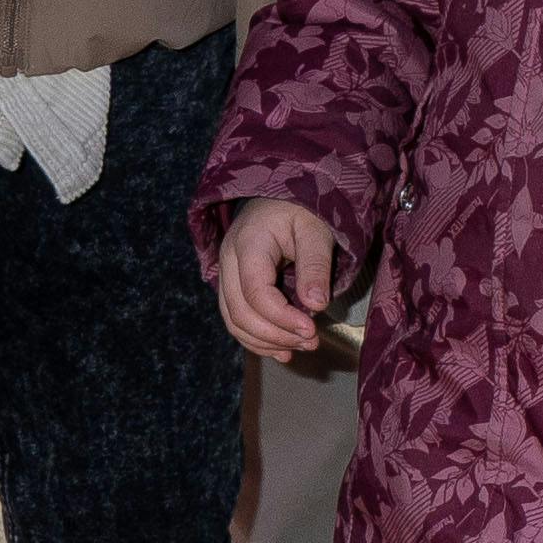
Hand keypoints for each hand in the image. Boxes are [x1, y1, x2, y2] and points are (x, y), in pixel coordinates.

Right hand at [216, 195, 342, 359]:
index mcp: (248, 242)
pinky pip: (235, 317)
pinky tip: (281, 349)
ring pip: (233, 319)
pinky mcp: (232, 282)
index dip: (282, 318)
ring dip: (266, 341)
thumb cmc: (302, 206)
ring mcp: (226, 271)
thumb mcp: (316, 229)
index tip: (312, 329)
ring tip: (300, 348)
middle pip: (240, 311)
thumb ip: (315, 266)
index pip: (256, 293)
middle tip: (311, 342)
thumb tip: (316, 306)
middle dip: (276, 335)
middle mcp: (228, 259)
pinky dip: (256, 338)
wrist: (283, 193)